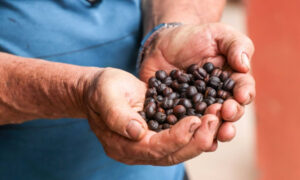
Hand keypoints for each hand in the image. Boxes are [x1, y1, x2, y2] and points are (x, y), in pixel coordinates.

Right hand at [86, 68, 220, 164]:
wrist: (100, 89)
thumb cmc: (101, 89)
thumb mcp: (106, 96)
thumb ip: (118, 115)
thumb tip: (137, 132)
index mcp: (122, 144)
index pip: (153, 148)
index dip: (176, 138)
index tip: (195, 121)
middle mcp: (137, 150)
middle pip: (171, 155)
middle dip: (196, 140)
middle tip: (214, 120)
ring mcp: (149, 144)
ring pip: (180, 150)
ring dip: (201, 137)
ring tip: (217, 119)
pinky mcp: (158, 134)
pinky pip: (180, 138)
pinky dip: (197, 132)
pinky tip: (210, 120)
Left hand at [139, 23, 254, 142]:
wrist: (164, 43)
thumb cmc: (194, 37)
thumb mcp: (218, 33)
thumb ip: (236, 45)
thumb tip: (245, 66)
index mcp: (230, 82)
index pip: (243, 90)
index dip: (244, 94)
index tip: (240, 96)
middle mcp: (216, 99)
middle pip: (228, 113)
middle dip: (229, 116)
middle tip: (225, 114)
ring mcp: (196, 108)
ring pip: (208, 124)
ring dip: (211, 130)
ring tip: (212, 132)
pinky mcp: (176, 113)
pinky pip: (182, 126)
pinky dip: (185, 133)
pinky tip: (186, 137)